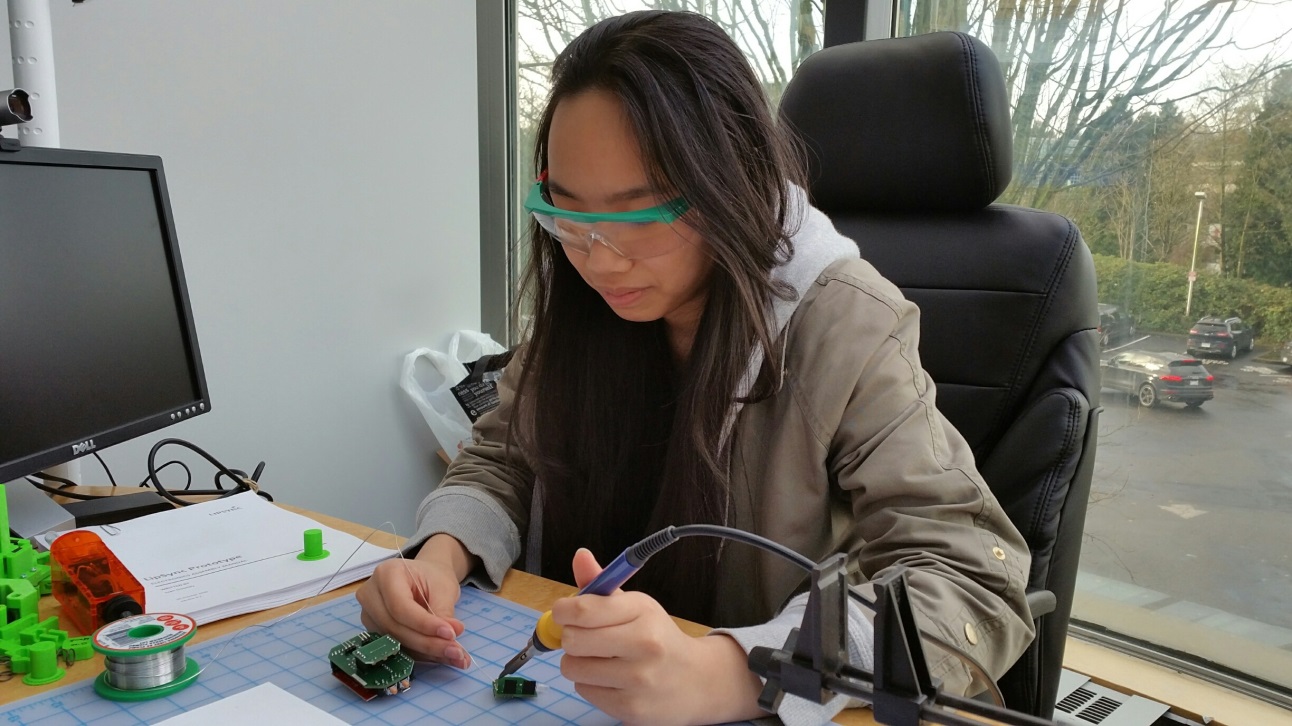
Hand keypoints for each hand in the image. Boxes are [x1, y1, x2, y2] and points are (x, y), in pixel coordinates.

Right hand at [357, 554, 470, 667]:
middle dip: (428, 643)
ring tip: (455, 656)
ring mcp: (370, 615)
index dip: (424, 624)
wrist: (425, 579)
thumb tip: (450, 637)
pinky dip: (422, 654)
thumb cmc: (433, 578)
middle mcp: (371, 595)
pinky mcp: (375, 632)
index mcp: (386, 574)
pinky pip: (398, 648)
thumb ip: (444, 612)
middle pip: (395, 627)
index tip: (450, 634)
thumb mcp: (443, 588)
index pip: (400, 606)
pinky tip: (443, 656)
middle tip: (456, 651)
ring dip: (427, 652)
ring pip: (397, 642)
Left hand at [553, 549, 763, 725]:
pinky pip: (584, 691)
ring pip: (572, 668)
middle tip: (586, 638)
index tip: (564, 612)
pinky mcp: (631, 708)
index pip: (584, 609)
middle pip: (572, 640)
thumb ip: (602, 583)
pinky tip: (611, 680)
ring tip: (600, 660)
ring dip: (579, 663)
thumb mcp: (636, 606)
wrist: (696, 681)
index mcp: (643, 612)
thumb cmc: (657, 638)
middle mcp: (644, 644)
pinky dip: (591, 684)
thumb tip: (579, 555)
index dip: (563, 610)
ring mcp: (638, 680)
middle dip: (572, 638)